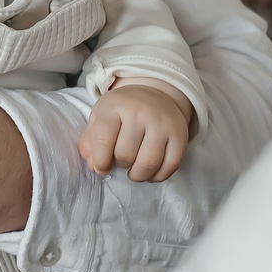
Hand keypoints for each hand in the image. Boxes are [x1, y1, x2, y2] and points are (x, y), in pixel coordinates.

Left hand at [77, 80, 192, 180]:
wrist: (154, 95)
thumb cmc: (122, 112)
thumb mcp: (100, 118)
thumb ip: (90, 142)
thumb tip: (93, 166)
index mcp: (116, 105)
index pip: (103, 139)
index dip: (100, 161)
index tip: (101, 167)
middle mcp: (141, 111)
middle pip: (125, 155)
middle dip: (120, 165)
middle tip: (121, 160)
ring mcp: (163, 123)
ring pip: (147, 164)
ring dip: (138, 175)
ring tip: (134, 171)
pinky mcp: (180, 135)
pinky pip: (170, 166)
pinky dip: (157, 176)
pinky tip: (150, 172)